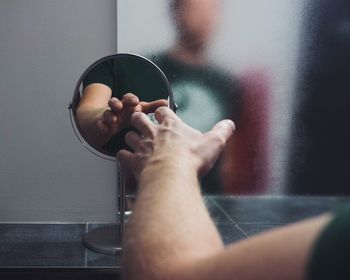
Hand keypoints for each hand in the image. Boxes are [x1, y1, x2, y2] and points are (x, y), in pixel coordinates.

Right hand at [97, 93, 167, 135]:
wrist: (106, 119)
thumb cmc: (125, 114)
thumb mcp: (138, 110)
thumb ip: (151, 107)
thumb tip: (166, 103)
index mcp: (127, 104)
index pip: (128, 98)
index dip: (131, 99)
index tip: (136, 102)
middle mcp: (117, 108)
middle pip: (115, 102)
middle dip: (117, 103)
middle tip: (120, 106)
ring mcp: (108, 115)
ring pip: (107, 112)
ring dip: (110, 114)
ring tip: (113, 119)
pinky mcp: (101, 123)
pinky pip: (100, 123)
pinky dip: (102, 125)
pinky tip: (105, 128)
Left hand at [117, 107, 234, 178]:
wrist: (172, 175)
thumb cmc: (191, 158)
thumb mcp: (213, 142)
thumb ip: (222, 131)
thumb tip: (230, 124)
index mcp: (172, 126)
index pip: (163, 111)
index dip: (162, 111)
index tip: (162, 113)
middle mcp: (154, 133)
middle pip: (139, 119)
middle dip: (138, 119)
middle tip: (140, 121)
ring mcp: (142, 147)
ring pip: (129, 136)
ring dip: (131, 138)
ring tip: (133, 140)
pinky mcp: (135, 161)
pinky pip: (123, 155)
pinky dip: (123, 156)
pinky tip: (126, 158)